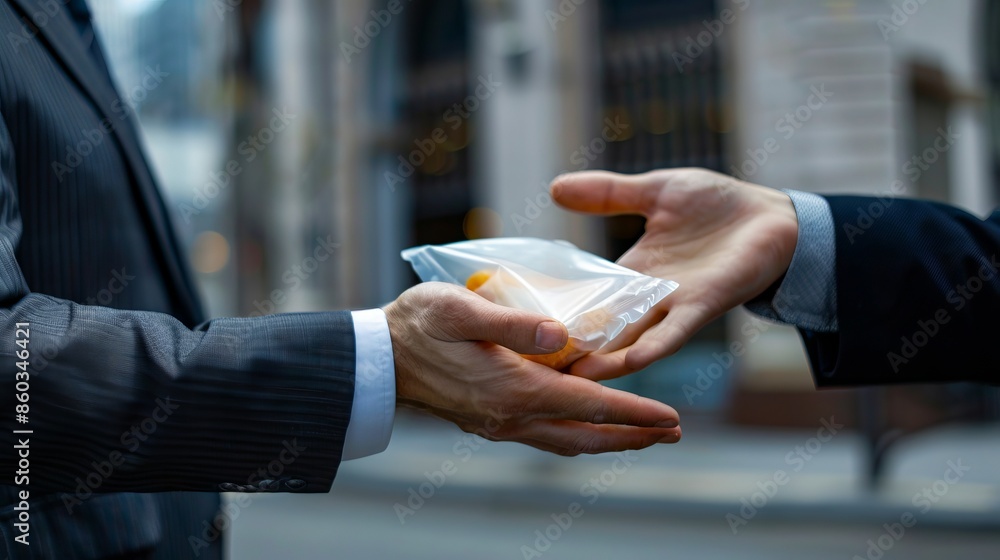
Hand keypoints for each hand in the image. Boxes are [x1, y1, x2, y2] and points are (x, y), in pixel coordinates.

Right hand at [384, 282, 680, 455]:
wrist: (377, 358)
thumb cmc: (418, 324)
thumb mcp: (461, 308)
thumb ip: (512, 321)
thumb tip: (561, 334)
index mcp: (512, 389)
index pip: (588, 404)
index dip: (633, 412)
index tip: (671, 418)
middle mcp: (511, 415)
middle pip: (586, 434)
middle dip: (632, 435)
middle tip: (671, 433)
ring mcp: (499, 424)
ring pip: (567, 440)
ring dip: (608, 439)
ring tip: (640, 433)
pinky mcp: (489, 421)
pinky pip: (545, 435)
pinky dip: (577, 432)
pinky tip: (586, 420)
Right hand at [550, 168, 797, 379]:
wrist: (774, 216)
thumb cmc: (717, 204)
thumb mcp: (653, 191)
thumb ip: (607, 194)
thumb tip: (555, 187)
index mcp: (632, 272)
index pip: (587, 299)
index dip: (559, 315)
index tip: (520, 331)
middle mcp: (648, 297)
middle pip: (603, 329)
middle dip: (575, 350)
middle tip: (533, 371)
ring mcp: (674, 306)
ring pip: (632, 340)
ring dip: (606, 360)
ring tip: (572, 378)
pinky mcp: (703, 306)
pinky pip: (674, 333)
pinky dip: (653, 347)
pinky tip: (630, 363)